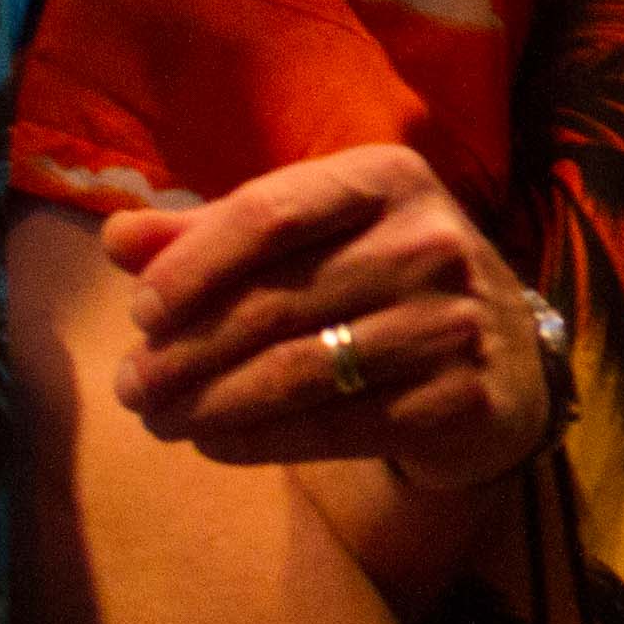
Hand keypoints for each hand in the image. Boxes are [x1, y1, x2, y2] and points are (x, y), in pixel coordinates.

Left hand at [105, 145, 556, 491]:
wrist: (506, 359)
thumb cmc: (380, 283)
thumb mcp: (312, 237)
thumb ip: (215, 233)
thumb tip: (118, 239)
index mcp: (389, 180)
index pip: (270, 213)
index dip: (192, 266)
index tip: (139, 314)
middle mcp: (431, 241)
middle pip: (276, 302)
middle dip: (185, 351)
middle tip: (132, 386)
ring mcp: (454, 321)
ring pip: (299, 371)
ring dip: (209, 403)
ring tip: (159, 420)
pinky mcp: (463, 397)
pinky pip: (335, 426)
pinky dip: (258, 440)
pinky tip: (214, 444)